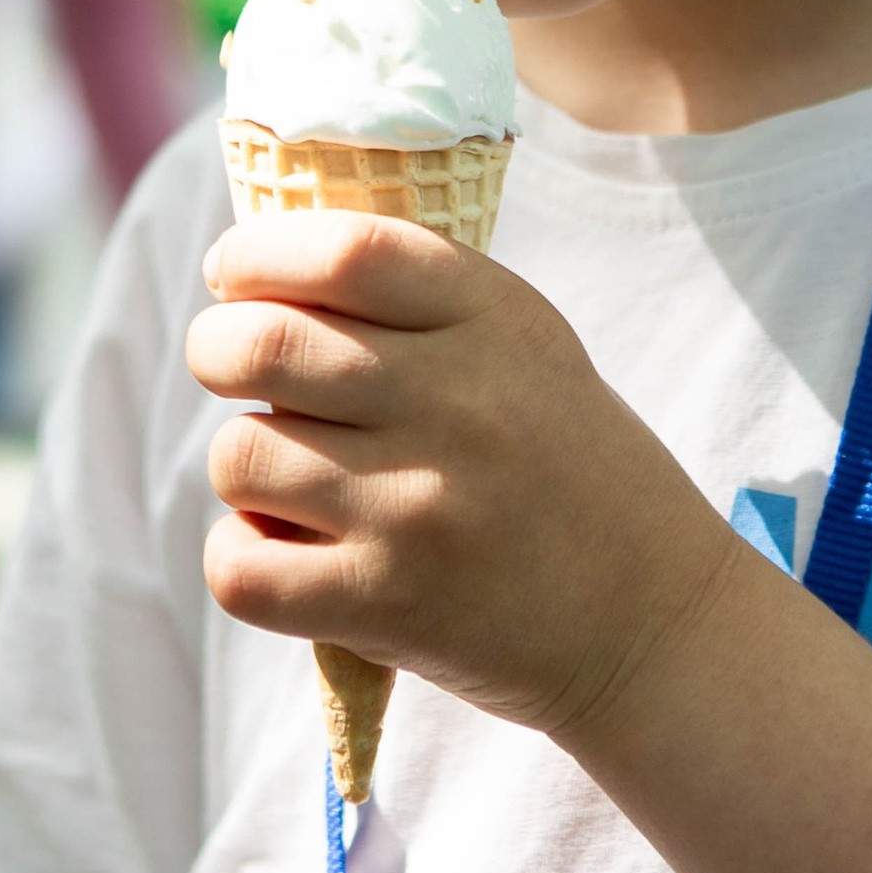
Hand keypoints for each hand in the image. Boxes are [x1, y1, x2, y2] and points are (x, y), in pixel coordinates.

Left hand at [188, 215, 739, 741]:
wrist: (654, 622)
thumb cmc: (572, 471)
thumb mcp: (528, 350)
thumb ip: (420, 302)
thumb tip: (264, 268)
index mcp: (494, 319)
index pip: (342, 250)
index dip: (258, 253)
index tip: (234, 275)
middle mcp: (456, 403)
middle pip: (262, 345)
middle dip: (217, 348)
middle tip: (230, 364)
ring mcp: (417, 507)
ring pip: (240, 454)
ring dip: (244, 462)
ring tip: (288, 474)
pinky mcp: (386, 604)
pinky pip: (241, 567)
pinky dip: (242, 558)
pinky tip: (287, 550)